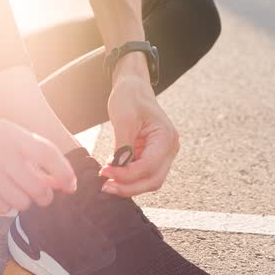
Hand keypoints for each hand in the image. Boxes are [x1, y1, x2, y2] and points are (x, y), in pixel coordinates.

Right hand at [0, 106, 76, 213]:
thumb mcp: (14, 133)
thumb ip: (36, 155)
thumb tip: (59, 181)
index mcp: (16, 137)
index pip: (50, 156)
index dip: (65, 174)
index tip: (71, 185)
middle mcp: (2, 155)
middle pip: (38, 189)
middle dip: (46, 196)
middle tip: (43, 194)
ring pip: (22, 203)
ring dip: (26, 201)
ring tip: (19, 191)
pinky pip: (1, 209)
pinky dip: (7, 206)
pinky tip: (2, 194)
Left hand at [100, 74, 178, 196]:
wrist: (133, 86)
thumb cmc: (130, 97)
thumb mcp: (124, 119)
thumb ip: (122, 147)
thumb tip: (117, 170)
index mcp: (166, 137)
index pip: (149, 166)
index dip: (127, 174)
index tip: (105, 172)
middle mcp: (169, 148)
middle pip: (153, 180)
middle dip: (129, 187)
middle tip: (105, 188)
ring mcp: (162, 154)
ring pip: (149, 181)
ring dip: (128, 186)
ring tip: (106, 184)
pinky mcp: (151, 156)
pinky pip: (142, 174)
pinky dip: (127, 178)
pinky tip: (112, 175)